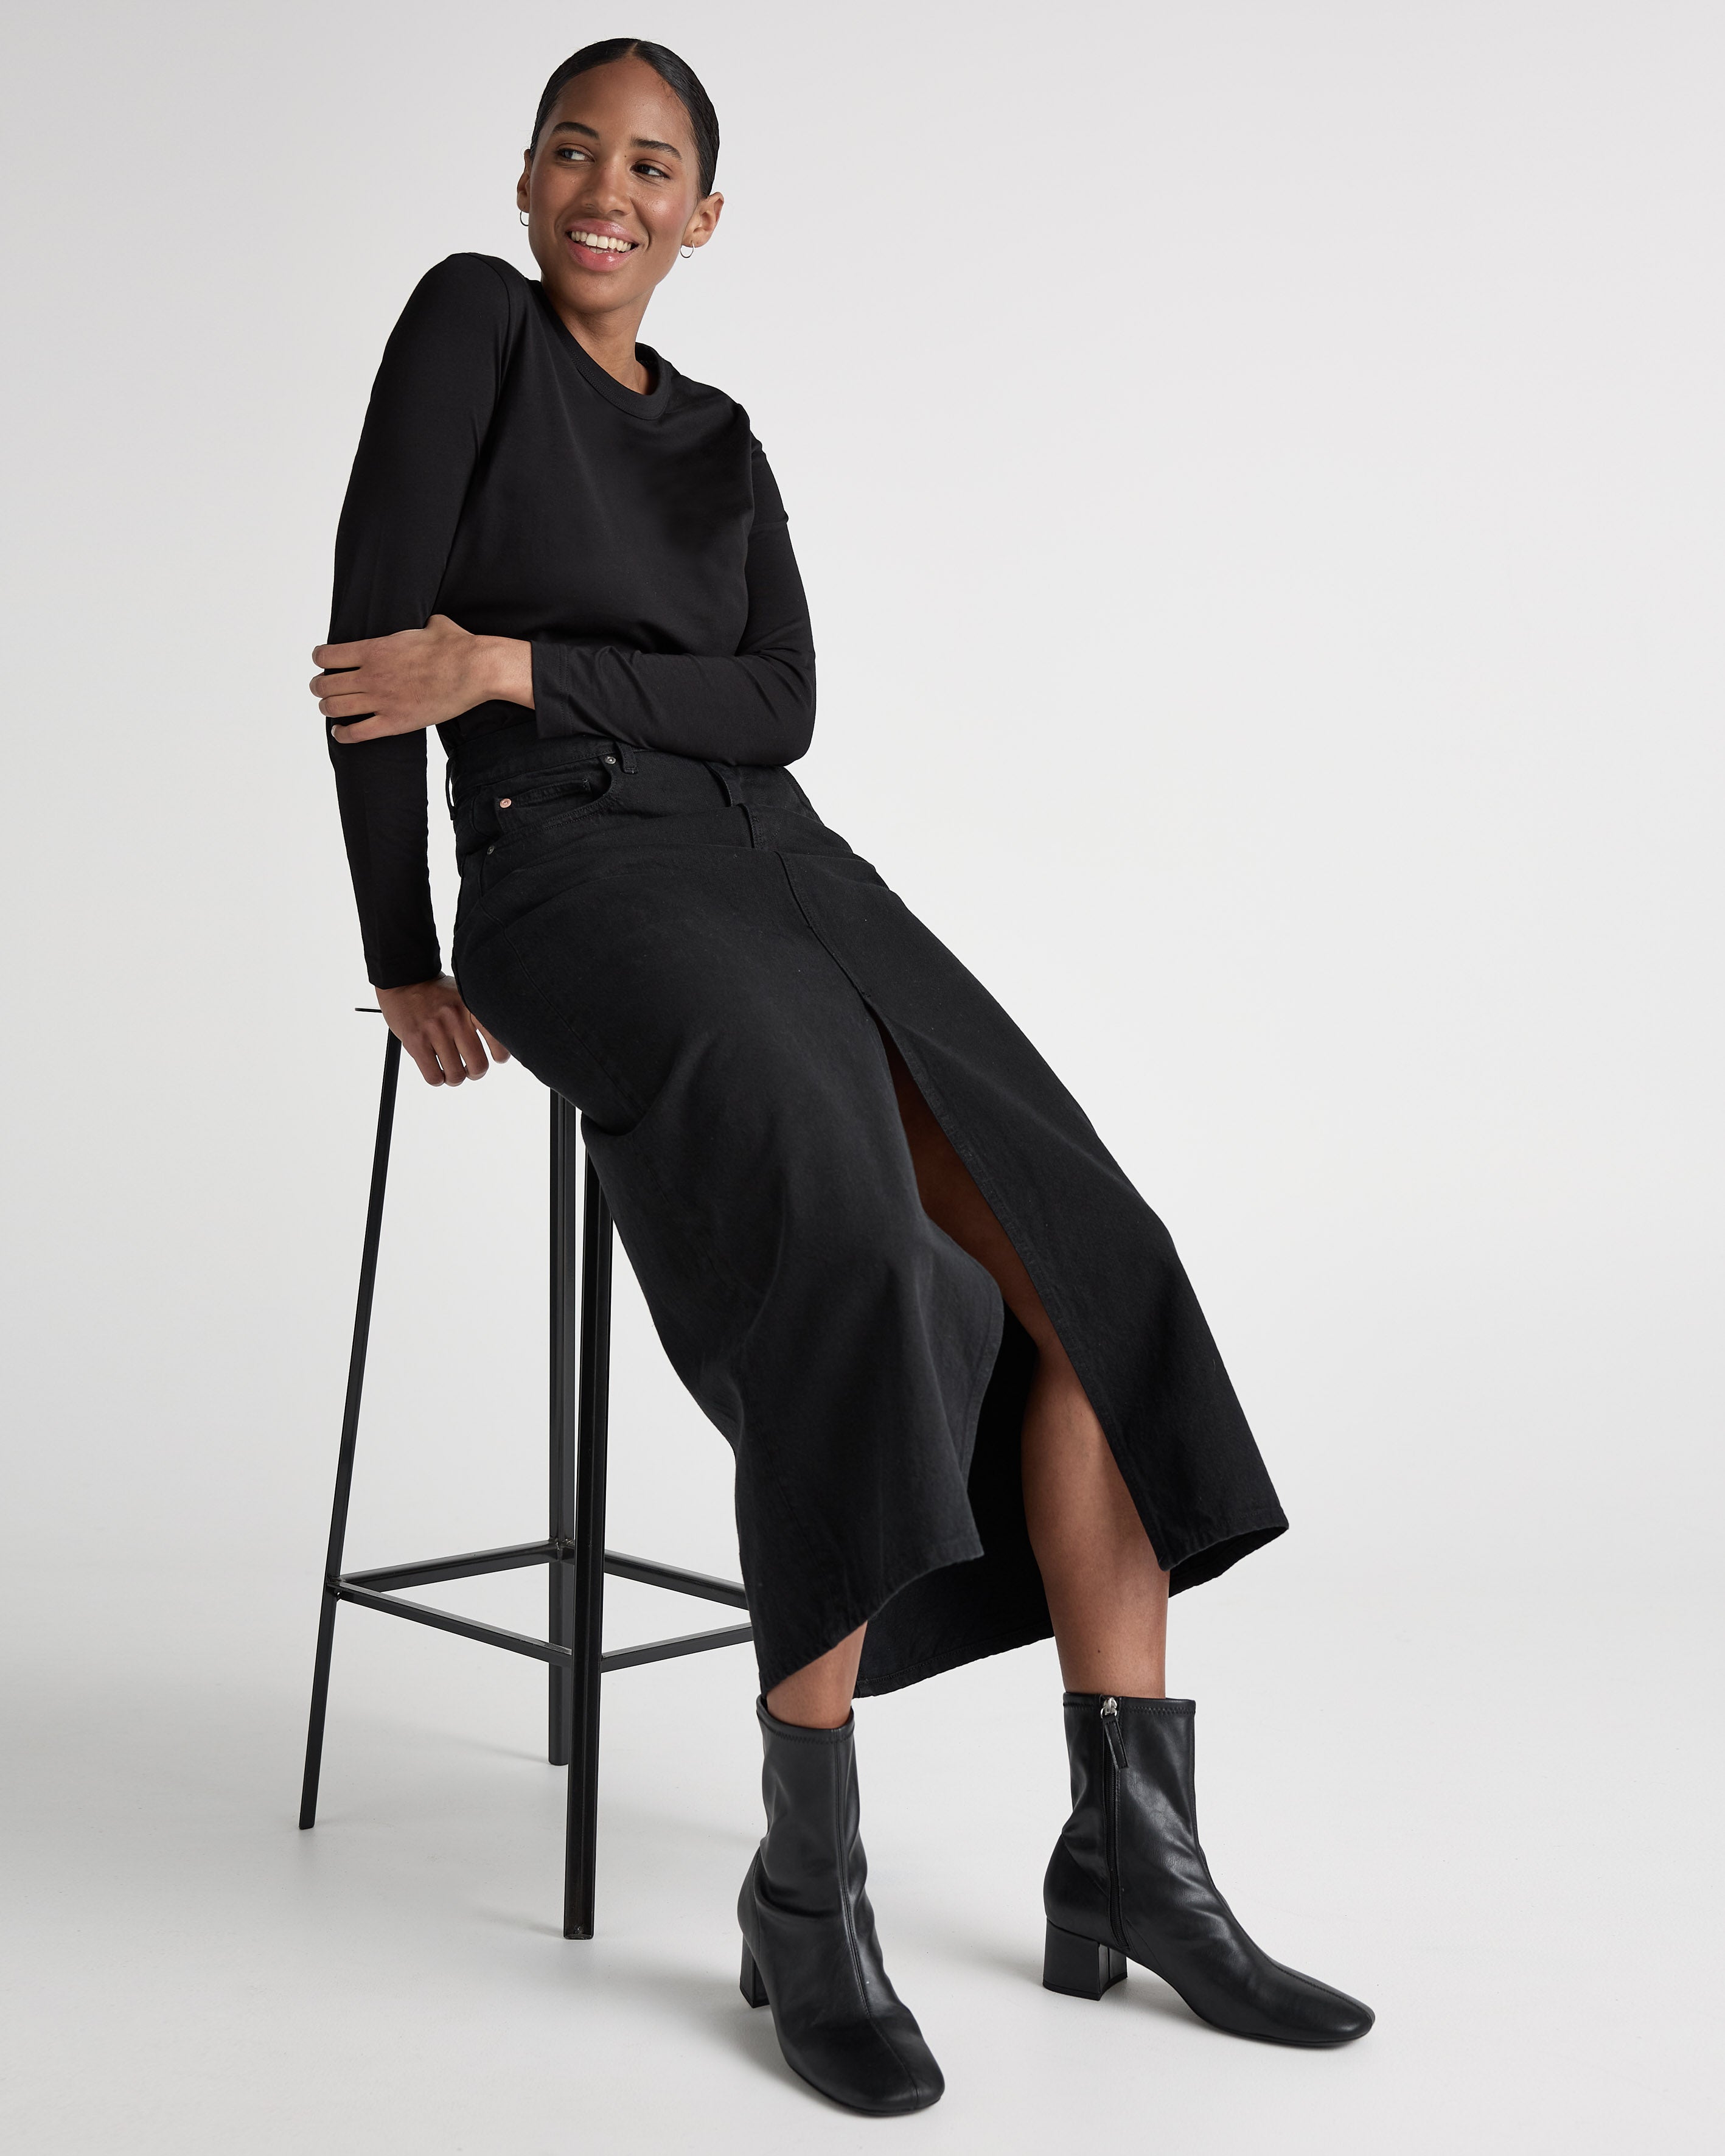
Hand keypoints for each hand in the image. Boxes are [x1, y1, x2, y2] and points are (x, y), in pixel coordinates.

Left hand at [314, 616, 532, 742]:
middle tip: (323, 688)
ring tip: (329, 708)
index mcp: (374, 649)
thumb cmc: (457, 646)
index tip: (323, 662)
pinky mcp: (395, 722)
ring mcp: (382, 700)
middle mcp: (371, 675)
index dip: (320, 659)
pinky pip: (356, 733)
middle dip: (319, 686)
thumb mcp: (434, 625)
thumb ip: (422, 625)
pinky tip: (339, 732)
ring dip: (327, 708)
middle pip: (325, 684)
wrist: (475, 670)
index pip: (327, 655)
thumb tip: (431, 624)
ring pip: (334, 708)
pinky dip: (342, 734)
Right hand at [377, 976, 512, 1086]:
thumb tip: (501, 1044)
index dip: (500, 1055)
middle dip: (476, 1073)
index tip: (496, 1057)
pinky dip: (438, 1080)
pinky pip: (434, 1077)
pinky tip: (437, 1071)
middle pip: (478, 1065)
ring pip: (456, 1075)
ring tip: (452, 1072)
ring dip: (455, 1079)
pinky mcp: (416, 1042)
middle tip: (471, 1069)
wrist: (404, 981)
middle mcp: (456, 1019)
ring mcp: (435, 1031)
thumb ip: (480, 1016)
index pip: (497, 1039)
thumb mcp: (465, 996)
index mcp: (471, 1006)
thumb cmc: (438, 994)